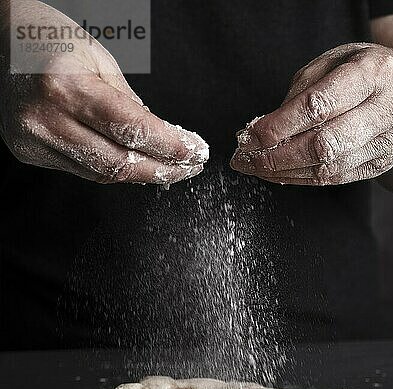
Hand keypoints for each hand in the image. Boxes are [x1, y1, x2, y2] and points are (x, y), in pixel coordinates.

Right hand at [0, 0, 207, 183]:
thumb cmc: (49, 39)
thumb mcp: (98, 58)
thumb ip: (128, 102)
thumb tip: (160, 138)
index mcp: (65, 85)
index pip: (130, 130)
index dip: (168, 146)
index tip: (193, 152)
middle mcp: (46, 119)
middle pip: (117, 164)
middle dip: (160, 169)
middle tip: (187, 167)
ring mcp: (33, 140)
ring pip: (101, 174)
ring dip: (139, 174)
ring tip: (166, 168)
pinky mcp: (29, 152)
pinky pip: (82, 170)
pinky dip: (111, 169)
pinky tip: (132, 164)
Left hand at [231, 43, 392, 185]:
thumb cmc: (362, 72)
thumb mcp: (332, 64)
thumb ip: (300, 93)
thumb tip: (263, 129)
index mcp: (371, 75)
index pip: (318, 106)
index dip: (278, 125)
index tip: (249, 135)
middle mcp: (383, 111)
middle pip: (323, 144)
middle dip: (276, 156)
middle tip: (246, 158)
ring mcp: (384, 143)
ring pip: (327, 168)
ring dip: (283, 171)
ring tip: (254, 167)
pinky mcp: (377, 164)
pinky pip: (333, 179)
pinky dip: (299, 178)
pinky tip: (278, 172)